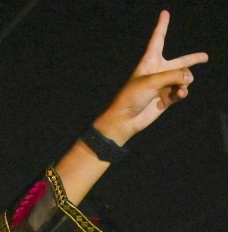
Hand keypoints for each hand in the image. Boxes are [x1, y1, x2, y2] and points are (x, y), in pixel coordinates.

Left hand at [95, 11, 207, 144]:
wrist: (125, 120)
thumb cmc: (132, 97)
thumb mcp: (151, 81)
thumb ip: (173, 76)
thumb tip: (189, 79)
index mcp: (149, 62)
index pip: (158, 40)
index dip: (162, 26)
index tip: (165, 13)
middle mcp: (157, 72)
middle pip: (180, 62)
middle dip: (193, 59)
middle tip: (205, 57)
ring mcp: (163, 85)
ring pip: (183, 78)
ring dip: (185, 81)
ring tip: (182, 87)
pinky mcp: (166, 98)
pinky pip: (181, 91)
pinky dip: (183, 92)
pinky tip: (180, 94)